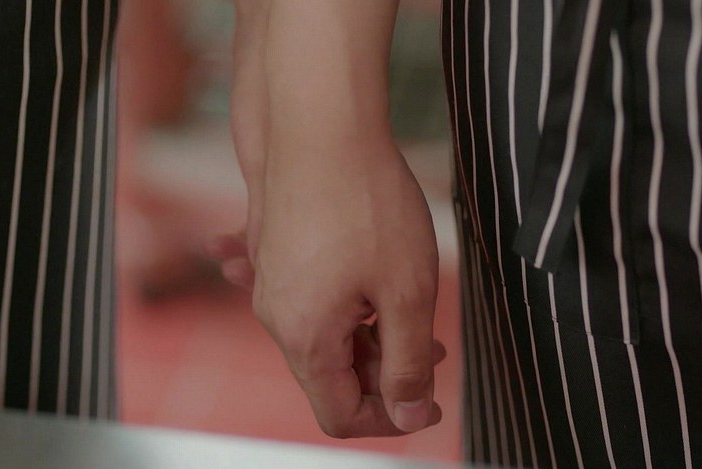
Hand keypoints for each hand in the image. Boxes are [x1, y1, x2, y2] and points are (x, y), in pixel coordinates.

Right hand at [211, 0, 445, 437]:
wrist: (316, 124)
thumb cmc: (365, 203)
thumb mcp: (406, 293)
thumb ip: (406, 364)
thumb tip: (406, 415)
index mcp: (306, 338)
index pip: (341, 415)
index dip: (390, 419)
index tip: (429, 398)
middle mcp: (276, 316)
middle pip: (331, 374)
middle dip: (385, 370)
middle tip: (431, 344)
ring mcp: (270, 280)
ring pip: (322, 332)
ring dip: (366, 332)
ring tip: (404, 303)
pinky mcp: (274, 249)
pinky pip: (304, 292)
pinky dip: (337, 300)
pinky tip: (352, 286)